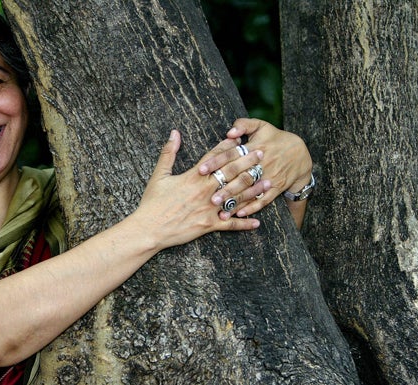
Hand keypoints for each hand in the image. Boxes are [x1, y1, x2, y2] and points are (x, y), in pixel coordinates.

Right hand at [135, 130, 264, 250]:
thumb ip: (168, 153)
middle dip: (248, 162)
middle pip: (231, 173)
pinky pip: (231, 224)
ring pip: (236, 197)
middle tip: (262, 153)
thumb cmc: (152, 202)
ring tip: (268, 181)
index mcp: (193, 177)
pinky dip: (244, 224)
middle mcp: (204, 191)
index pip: (215, 158)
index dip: (229, 147)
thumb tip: (174, 133)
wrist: (149, 229)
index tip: (241, 139)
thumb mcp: (158, 175)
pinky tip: (258, 221)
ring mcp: (208, 208)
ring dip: (254, 188)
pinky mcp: (208, 225)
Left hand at [196, 131, 271, 220]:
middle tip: (209, 197)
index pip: (231, 154)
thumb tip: (229, 132)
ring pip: (249, 191)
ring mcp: (269, 177)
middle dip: (224, 187)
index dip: (216, 162)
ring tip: (220, 211)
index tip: (201, 170)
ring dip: (235, 202)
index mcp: (254, 147)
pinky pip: (264, 199)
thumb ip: (243, 124)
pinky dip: (252, 207)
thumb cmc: (275, 138)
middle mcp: (261, 163)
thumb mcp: (261, 126)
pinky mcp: (276, 187)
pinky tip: (239, 214)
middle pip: (239, 176)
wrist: (301, 154)